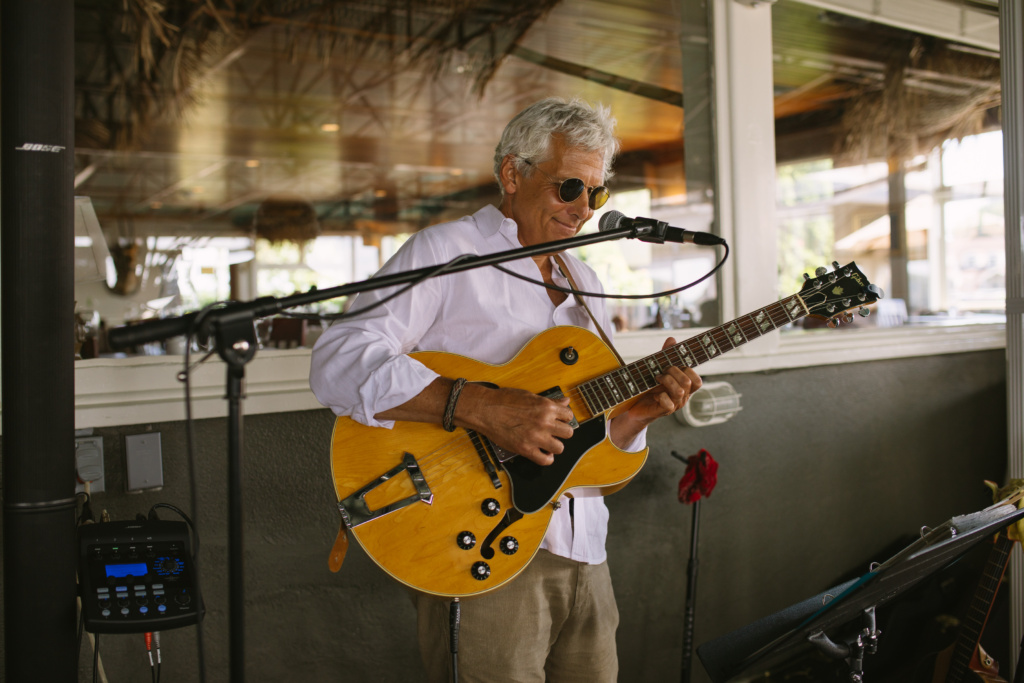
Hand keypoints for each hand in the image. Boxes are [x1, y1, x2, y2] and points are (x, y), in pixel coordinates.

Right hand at [456, 385, 574, 465]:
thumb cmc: (504, 400)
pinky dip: (546, 458)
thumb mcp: (530, 396)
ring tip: (547, 442)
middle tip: (554, 431)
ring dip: (555, 446)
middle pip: (568, 433)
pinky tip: (543, 453)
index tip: (559, 420)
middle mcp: (544, 422)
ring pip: (559, 448)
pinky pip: (545, 460)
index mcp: (546, 407)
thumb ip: (550, 401)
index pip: (569, 416)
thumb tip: (565, 401)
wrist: (486, 409)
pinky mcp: (526, 449)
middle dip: (562, 432)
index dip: (564, 418)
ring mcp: (536, 437)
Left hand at [610, 337, 701, 446]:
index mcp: (684, 388)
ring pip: (680, 391)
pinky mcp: (664, 412)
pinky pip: (668, 403)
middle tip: (662, 371)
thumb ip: (666, 355)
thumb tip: (672, 339)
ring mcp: (674, 405)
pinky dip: (660, 396)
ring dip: (666, 381)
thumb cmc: (649, 387)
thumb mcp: (658, 369)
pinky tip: (654, 394)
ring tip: (656, 379)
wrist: (635, 406)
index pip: (697, 381)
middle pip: (688, 382)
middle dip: (673, 371)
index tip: (675, 365)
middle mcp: (682, 397)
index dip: (689, 370)